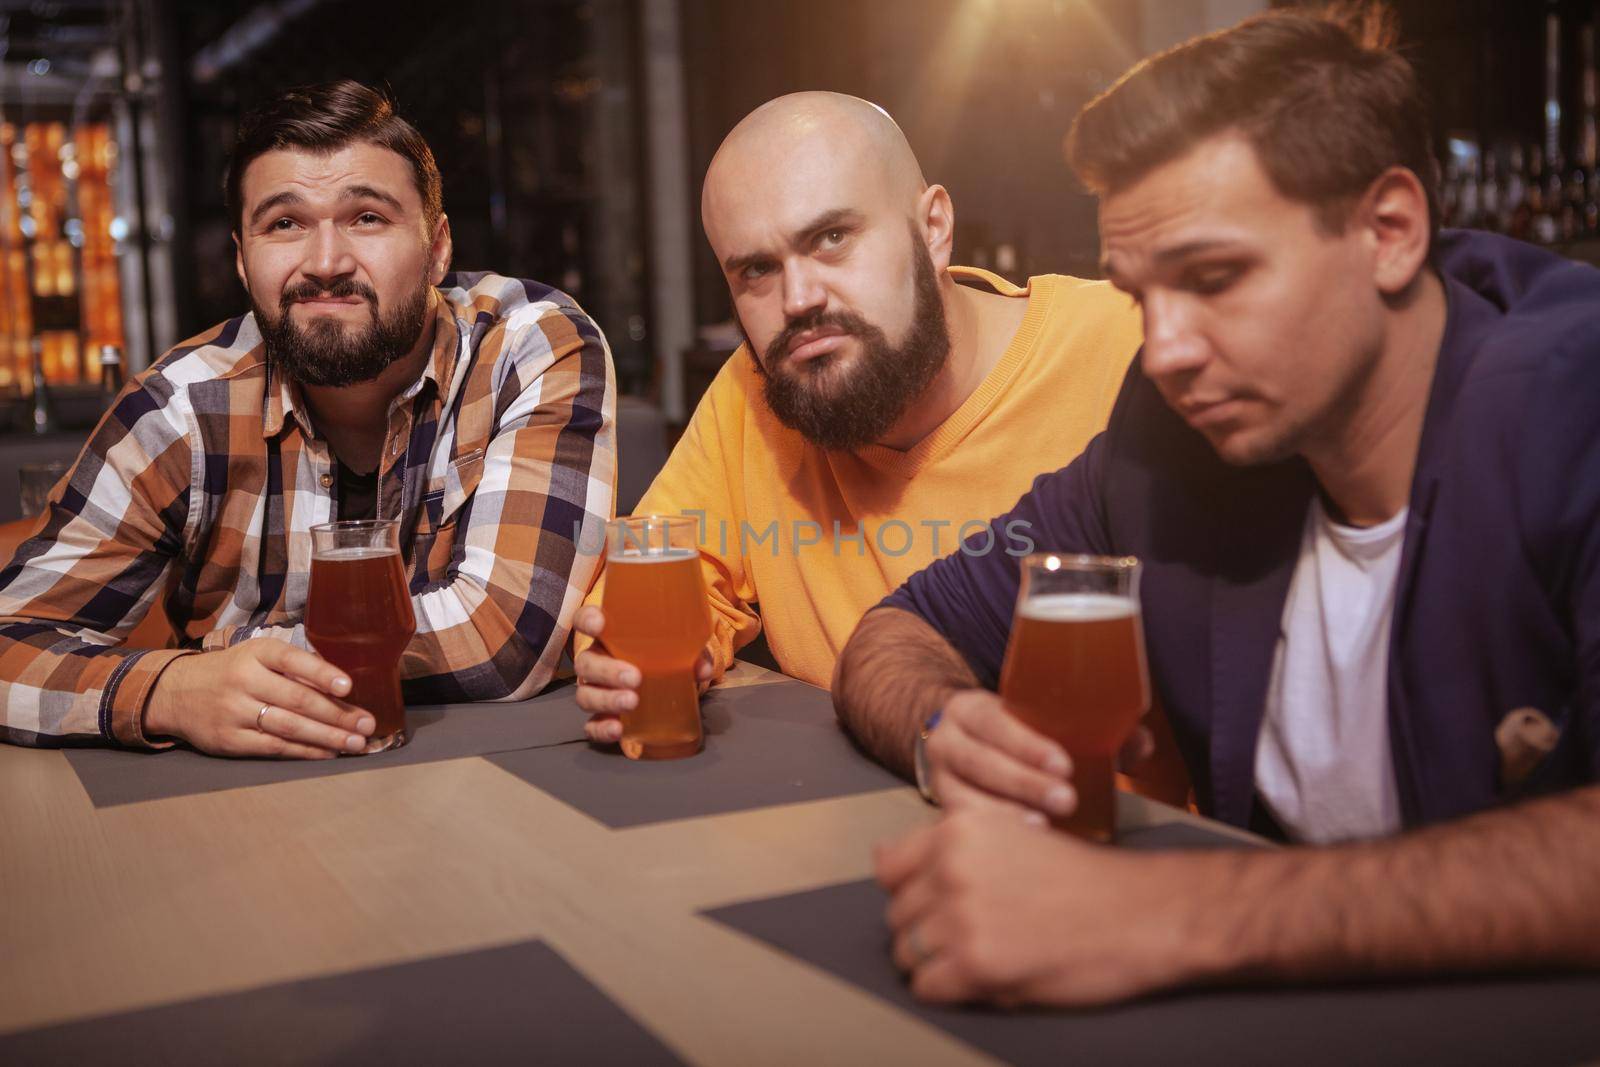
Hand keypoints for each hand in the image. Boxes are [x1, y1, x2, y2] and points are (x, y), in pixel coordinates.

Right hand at [144, 639, 372, 758]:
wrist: (175, 692)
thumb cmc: (231, 671)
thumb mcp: (255, 656)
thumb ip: (293, 667)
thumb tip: (344, 687)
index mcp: (255, 653)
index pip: (292, 661)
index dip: (321, 673)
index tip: (348, 687)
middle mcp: (244, 680)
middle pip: (297, 699)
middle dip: (337, 714)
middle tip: (367, 724)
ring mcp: (234, 712)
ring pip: (289, 726)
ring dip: (327, 737)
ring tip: (355, 743)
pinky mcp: (229, 740)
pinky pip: (274, 747)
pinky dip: (305, 751)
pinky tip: (328, 753)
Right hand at [573, 605, 713, 744]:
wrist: (663, 684)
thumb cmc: (663, 654)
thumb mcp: (679, 646)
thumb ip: (692, 652)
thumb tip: (703, 669)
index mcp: (608, 636)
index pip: (585, 620)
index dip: (588, 620)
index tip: (600, 625)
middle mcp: (596, 661)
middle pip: (586, 664)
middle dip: (608, 671)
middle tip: (635, 677)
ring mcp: (595, 690)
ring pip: (586, 695)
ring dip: (607, 699)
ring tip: (632, 702)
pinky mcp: (600, 716)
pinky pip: (592, 725)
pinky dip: (601, 728)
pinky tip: (617, 730)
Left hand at [876, 811, 1215, 1005]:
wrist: (1143, 912)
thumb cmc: (1085, 878)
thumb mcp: (1011, 835)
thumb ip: (950, 847)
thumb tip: (882, 860)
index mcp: (958, 831)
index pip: (887, 868)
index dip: (911, 892)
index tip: (936, 903)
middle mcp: (951, 867)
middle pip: (896, 915)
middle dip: (925, 931)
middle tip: (972, 937)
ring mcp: (961, 916)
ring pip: (906, 953)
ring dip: (937, 963)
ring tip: (983, 957)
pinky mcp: (977, 963)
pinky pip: (926, 987)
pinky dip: (950, 991)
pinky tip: (988, 978)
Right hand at [923, 690, 1154, 823]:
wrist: (960, 741)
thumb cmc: (1014, 732)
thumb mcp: (1037, 717)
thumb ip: (1092, 728)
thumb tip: (1142, 745)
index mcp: (971, 709)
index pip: (993, 722)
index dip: (1027, 745)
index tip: (1065, 765)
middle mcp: (945, 740)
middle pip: (979, 761)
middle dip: (1024, 782)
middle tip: (1066, 799)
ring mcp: (939, 779)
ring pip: (964, 797)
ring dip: (1005, 813)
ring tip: (1045, 827)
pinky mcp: (941, 810)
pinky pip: (960, 823)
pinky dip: (989, 832)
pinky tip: (1018, 844)